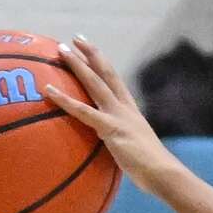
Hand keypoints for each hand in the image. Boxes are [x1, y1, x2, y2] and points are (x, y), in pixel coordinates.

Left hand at [45, 37, 181, 196]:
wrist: (164, 174)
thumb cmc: (153, 170)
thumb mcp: (137, 150)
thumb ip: (123, 143)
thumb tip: (113, 149)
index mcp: (132, 112)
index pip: (115, 81)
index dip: (102, 63)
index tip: (90, 49)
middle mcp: (125, 108)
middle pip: (106, 74)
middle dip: (90, 54)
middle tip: (76, 39)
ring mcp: (118, 116)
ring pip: (94, 83)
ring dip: (77, 65)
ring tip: (60, 50)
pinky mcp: (110, 129)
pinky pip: (83, 111)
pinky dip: (64, 100)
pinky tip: (48, 90)